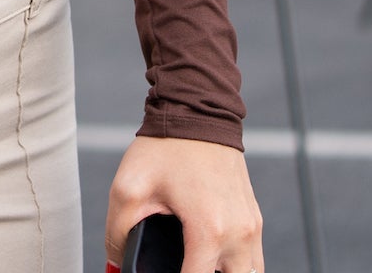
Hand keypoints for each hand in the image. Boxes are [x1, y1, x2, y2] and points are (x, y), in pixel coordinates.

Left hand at [104, 135, 261, 272]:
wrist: (198, 114)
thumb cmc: (164, 149)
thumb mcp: (128, 188)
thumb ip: (118, 232)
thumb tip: (116, 262)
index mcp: (210, 230)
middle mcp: (240, 234)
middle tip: (178, 269)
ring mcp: (252, 228)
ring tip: (193, 264)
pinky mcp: (254, 220)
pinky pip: (253, 260)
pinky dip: (235, 267)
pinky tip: (209, 262)